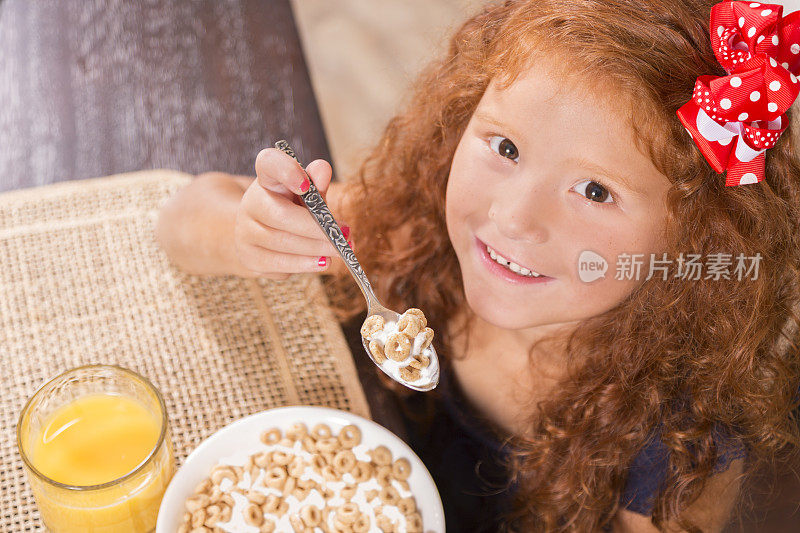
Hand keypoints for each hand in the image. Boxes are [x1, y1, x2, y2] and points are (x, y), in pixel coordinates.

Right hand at [234, 148, 349, 279]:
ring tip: (340, 251)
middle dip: (316, 229)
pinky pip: (278, 264)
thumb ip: (316, 183)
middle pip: (281, 215)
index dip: (286, 171)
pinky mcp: (250, 258)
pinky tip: (322, 263)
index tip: (305, 184)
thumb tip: (323, 170)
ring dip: (315, 249)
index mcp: (267, 179)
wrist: (263, 236)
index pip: (269, 163)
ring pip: (282, 243)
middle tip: (344, 236)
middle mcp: (251, 204)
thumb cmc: (292, 209)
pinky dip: (304, 264)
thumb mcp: (306, 194)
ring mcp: (246, 232)